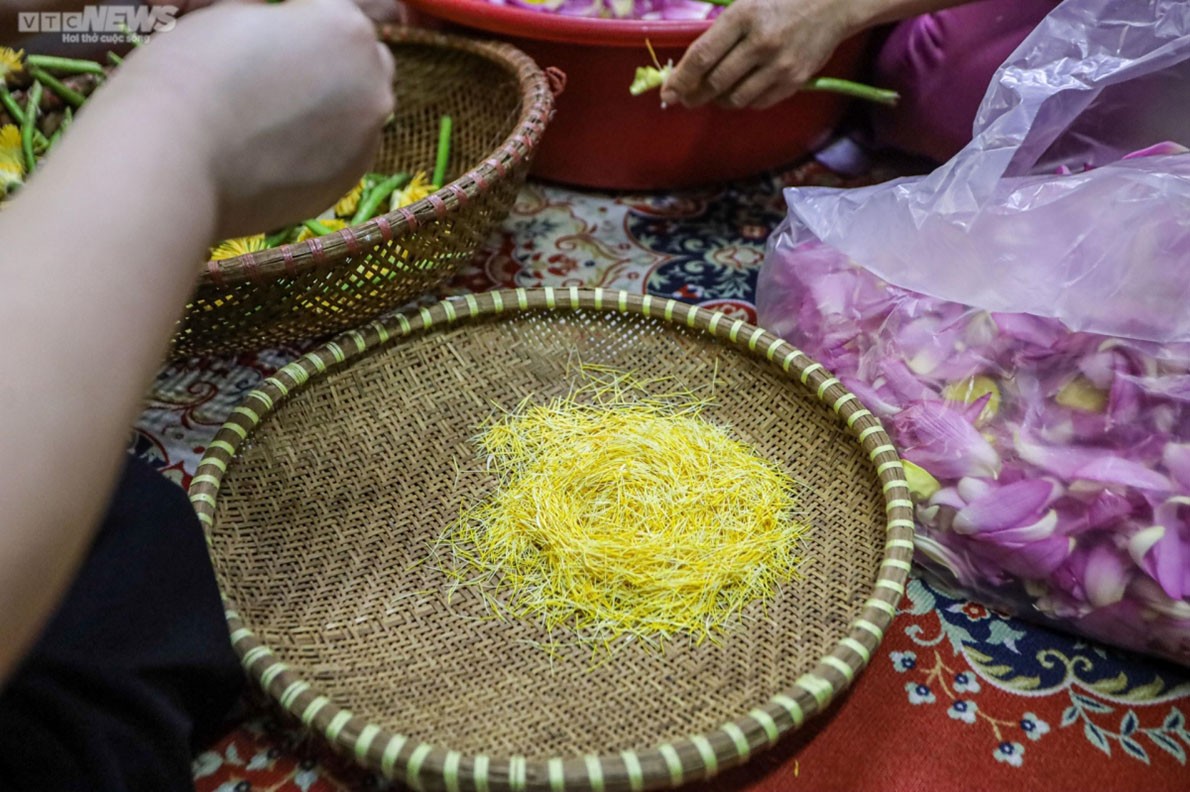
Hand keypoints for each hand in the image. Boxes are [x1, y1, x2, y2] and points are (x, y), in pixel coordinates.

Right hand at [120, 0, 394, 236]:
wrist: (175, 161)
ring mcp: (366, 139)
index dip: (299, 20)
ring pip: (357, 115)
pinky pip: (342, 156)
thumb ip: (277, 20)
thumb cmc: (192, 76)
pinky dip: (319, 151)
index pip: (335, 13)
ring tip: (273, 122)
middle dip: (331, 64)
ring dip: (330, 111)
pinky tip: (274, 155)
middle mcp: (373, 84)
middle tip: (279, 78)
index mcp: (347, 29)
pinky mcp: (348, 183)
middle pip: (363, 64)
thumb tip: (283, 28)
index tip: (269, 36)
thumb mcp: (231, 16)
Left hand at [660, 0, 853, 109]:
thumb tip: (689, 66)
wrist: (833, 4)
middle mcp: (760, 42)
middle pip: (715, 82)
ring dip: (719, 100)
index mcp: (743, 16)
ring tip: (715, 94)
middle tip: (686, 98)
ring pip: (735, 98)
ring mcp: (780, 65)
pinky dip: (744, 101)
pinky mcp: (795, 80)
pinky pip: (758, 103)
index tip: (668, 93)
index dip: (680, 79)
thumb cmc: (782, 0)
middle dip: (695, 95)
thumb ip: (720, 31)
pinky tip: (740, 92)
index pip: (702, 56)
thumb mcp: (747, 3)